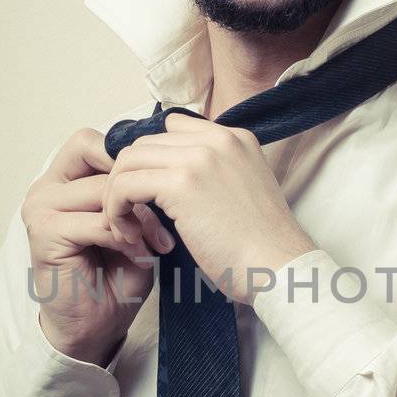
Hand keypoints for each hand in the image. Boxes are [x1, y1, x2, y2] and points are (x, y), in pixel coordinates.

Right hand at [21, 127, 175, 357]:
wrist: (96, 327)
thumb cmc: (115, 278)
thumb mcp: (134, 224)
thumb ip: (136, 192)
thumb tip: (160, 162)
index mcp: (63, 181)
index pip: (92, 142)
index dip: (129, 159)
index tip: (159, 186)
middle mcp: (46, 189)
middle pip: (99, 160)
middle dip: (139, 187)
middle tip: (165, 218)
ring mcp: (40, 208)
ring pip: (104, 191)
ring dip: (139, 218)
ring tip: (157, 244)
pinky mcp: (45, 233)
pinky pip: (98, 222)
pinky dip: (126, 238)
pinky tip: (140, 255)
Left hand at [102, 112, 315, 305]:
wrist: (279, 268)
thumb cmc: (261, 247)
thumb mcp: (244, 193)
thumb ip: (215, 176)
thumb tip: (172, 183)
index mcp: (235, 139)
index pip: (174, 128)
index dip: (153, 160)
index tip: (148, 193)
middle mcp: (218, 139)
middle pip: (146, 143)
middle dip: (129, 177)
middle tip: (131, 215)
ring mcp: (200, 157)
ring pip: (129, 159)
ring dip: (118, 193)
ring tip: (127, 227)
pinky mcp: (182, 183)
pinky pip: (125, 185)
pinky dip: (116, 209)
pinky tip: (128, 233)